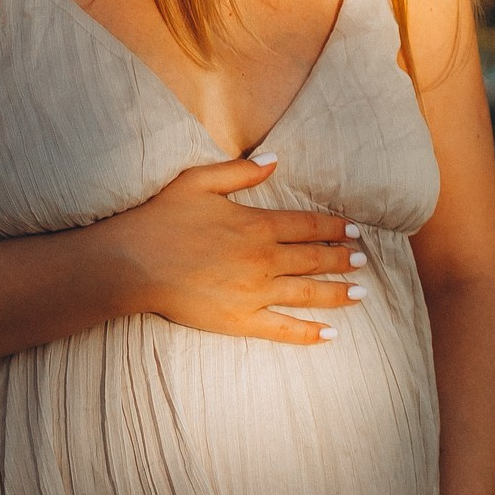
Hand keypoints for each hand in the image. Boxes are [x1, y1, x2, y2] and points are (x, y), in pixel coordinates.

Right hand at [94, 155, 366, 344]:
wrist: (131, 262)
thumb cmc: (161, 218)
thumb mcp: (198, 181)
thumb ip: (240, 171)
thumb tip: (276, 160)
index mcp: (256, 224)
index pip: (306, 225)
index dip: (333, 227)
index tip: (353, 231)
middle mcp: (263, 259)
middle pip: (313, 259)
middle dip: (342, 259)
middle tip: (363, 261)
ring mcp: (254, 292)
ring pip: (307, 293)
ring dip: (338, 293)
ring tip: (361, 294)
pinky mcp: (241, 320)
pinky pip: (283, 328)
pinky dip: (309, 332)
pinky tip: (330, 334)